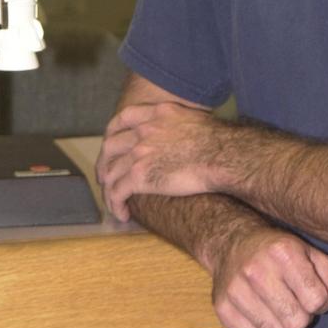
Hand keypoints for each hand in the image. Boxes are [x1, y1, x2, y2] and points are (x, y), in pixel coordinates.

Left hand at [97, 100, 223, 219]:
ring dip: (109, 190)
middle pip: (111, 146)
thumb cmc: (219, 141)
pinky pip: (118, 192)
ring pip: (111, 173)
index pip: (122, 118)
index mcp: (156, 113)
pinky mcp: (140, 176)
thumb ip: (176, 124)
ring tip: (114, 202)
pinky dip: (116, 204)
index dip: (111, 133)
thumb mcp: (193, 119)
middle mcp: (143, 130)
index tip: (110, 145)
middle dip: (104, 163)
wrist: (223, 155)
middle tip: (105, 178)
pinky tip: (123, 214)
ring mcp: (139, 152)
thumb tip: (180, 136)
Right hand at [210, 227, 327, 327]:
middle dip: (301, 316)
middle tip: (291, 299)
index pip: (317, 301)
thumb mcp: (311, 257)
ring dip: (282, 327)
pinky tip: (259, 313)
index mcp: (284, 253)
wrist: (231, 241)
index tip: (308, 290)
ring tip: (275, 306)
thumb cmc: (279, 251)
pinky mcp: (222, 307)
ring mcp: (237, 289)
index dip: (318, 301)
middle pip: (298, 322)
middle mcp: (257, 269)